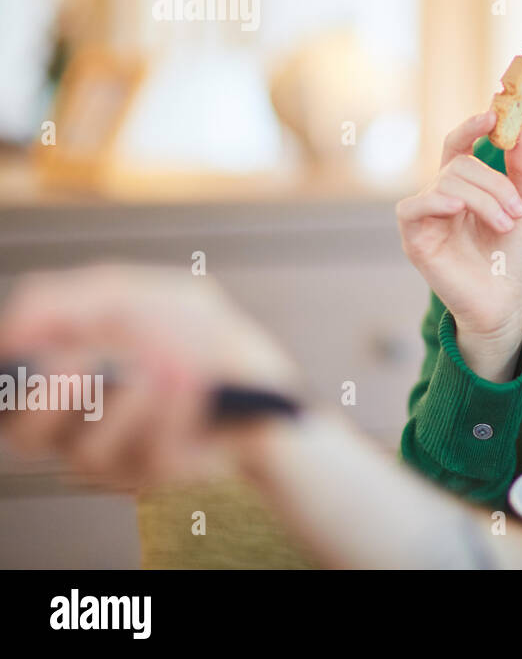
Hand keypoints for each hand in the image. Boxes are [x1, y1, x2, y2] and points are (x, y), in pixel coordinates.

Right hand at [0, 264, 302, 491]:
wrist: (252, 360)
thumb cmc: (183, 326)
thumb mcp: (124, 294)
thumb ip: (61, 302)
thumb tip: (13, 329)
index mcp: (54, 383)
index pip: (7, 400)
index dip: (10, 384)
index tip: (30, 353)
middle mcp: (74, 427)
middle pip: (28, 436)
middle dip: (48, 399)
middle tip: (78, 364)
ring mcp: (115, 456)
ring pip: (89, 451)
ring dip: (129, 401)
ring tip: (164, 362)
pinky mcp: (159, 472)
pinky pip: (150, 456)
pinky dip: (172, 411)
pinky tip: (190, 380)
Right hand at [396, 110, 521, 381]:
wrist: (509, 302)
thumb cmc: (516, 258)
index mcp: (466, 186)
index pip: (459, 145)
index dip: (471, 127)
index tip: (492, 116)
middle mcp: (442, 197)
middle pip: (460, 164)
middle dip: (494, 183)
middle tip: (518, 210)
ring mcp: (427, 217)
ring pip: (447, 182)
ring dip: (483, 199)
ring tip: (506, 224)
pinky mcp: (414, 239)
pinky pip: (413, 206)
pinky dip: (436, 201)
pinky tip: (458, 208)